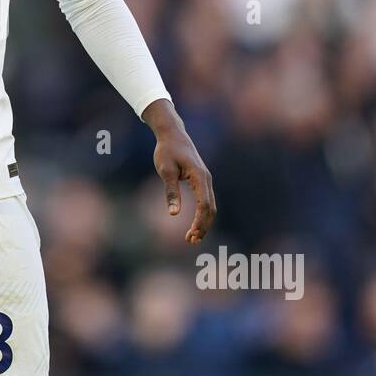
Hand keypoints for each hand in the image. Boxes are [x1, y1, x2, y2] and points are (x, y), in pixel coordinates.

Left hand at [143, 100, 216, 244]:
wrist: (172, 134)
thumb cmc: (167, 151)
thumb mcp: (165, 171)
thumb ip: (171, 192)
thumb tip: (174, 214)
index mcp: (199, 177)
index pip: (204, 205)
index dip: (199, 222)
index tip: (190, 235)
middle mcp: (206, 179)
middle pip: (211, 208)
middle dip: (203, 226)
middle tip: (190, 241)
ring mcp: (205, 180)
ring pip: (210, 206)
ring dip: (203, 222)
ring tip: (191, 237)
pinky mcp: (201, 180)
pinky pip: (206, 200)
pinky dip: (202, 214)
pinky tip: (194, 224)